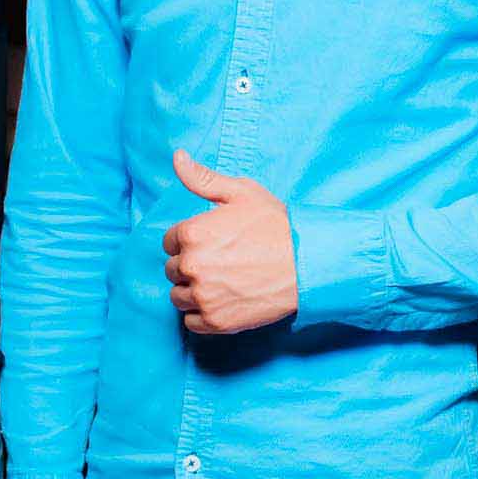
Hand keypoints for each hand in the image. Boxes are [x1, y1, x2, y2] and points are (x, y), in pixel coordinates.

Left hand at [164, 150, 296, 334]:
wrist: (308, 263)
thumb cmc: (276, 225)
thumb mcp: (242, 193)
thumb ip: (203, 178)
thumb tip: (177, 156)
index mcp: (192, 233)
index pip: (169, 242)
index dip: (190, 240)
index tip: (213, 242)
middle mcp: (192, 266)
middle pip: (172, 269)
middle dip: (191, 264)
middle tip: (222, 261)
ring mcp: (203, 296)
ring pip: (178, 296)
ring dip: (194, 290)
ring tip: (222, 281)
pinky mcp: (215, 321)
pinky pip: (191, 321)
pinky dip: (203, 313)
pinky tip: (224, 299)